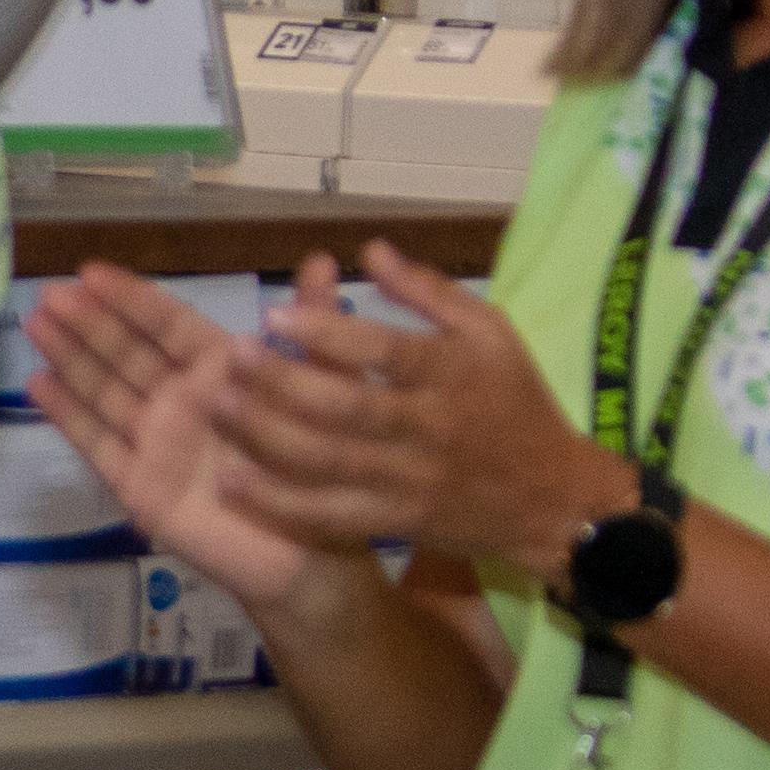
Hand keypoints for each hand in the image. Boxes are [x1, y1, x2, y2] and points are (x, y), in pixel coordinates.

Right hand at [19, 266, 313, 612]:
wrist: (310, 557)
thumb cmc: (325, 473)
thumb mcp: (331, 391)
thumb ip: (318, 332)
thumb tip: (321, 259)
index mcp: (222, 372)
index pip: (168, 325)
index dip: (131, 298)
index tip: (91, 272)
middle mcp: (181, 400)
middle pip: (126, 352)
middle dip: (88, 321)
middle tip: (50, 291)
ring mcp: (155, 441)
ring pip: (103, 389)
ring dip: (69, 355)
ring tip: (34, 321)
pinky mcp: (137, 483)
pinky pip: (96, 443)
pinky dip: (67, 415)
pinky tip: (37, 384)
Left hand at [209, 244, 640, 575]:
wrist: (553, 499)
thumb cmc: (516, 403)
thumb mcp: (491, 334)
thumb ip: (428, 292)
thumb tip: (370, 248)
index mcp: (454, 374)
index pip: (387, 352)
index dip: (329, 334)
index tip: (275, 314)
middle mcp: (429, 427)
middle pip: (348, 409)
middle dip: (283, 383)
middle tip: (230, 356)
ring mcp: (409, 479)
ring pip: (329, 462)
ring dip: (266, 436)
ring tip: (216, 406)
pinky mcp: (395, 521)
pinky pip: (329, 514)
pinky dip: (278, 501)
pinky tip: (232, 480)